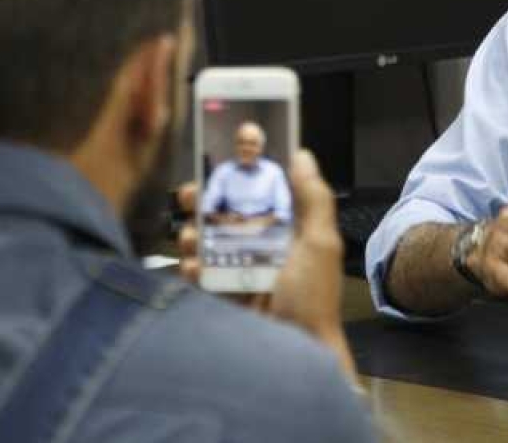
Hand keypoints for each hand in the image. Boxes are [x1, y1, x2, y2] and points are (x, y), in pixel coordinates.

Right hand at [177, 151, 356, 381]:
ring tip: (190, 236)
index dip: (244, 170)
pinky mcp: (219, 294)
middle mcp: (261, 245)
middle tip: (190, 193)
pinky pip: (196, 272)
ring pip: (206, 239)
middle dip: (205, 199)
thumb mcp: (320, 244)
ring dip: (192, 232)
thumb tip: (301, 154)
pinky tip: (189, 265)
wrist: (296, 355)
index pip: (262, 190)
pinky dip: (188, 266)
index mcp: (287, 229)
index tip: (226, 150)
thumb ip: (313, 200)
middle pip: (226, 211)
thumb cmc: (313, 299)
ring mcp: (238, 270)